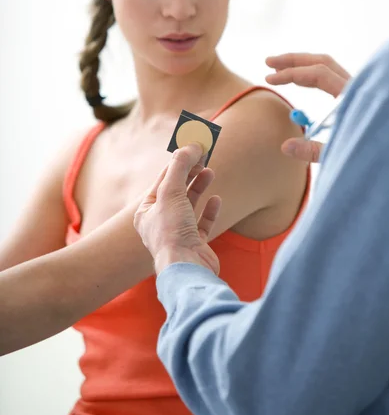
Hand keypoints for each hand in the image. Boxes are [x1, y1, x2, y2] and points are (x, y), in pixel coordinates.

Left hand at [134, 143, 221, 275]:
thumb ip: (180, 166)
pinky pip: (202, 222)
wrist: (187, 268)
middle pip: (176, 191)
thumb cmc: (172, 231)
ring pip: (190, 204)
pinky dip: (209, 209)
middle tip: (203, 157)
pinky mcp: (195, 244)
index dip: (177, 163)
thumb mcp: (171, 192)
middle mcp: (160, 223)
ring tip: (210, 172)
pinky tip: (216, 198)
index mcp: (147, 212)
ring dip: (199, 187)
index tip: (192, 148)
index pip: (162, 180)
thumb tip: (190, 145)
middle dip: (189, 173)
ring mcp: (178, 235)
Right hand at [265, 53, 350, 162]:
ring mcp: (356, 88)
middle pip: (321, 62)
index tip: (269, 79)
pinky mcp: (356, 94)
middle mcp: (355, 86)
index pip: (318, 74)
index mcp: (351, 96)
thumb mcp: (341, 152)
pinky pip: (332, 73)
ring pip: (327, 65)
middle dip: (293, 60)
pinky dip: (312, 70)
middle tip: (268, 63)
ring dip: (302, 63)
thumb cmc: (374, 151)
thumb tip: (285, 146)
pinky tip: (301, 79)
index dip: (291, 74)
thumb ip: (314, 150)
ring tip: (278, 67)